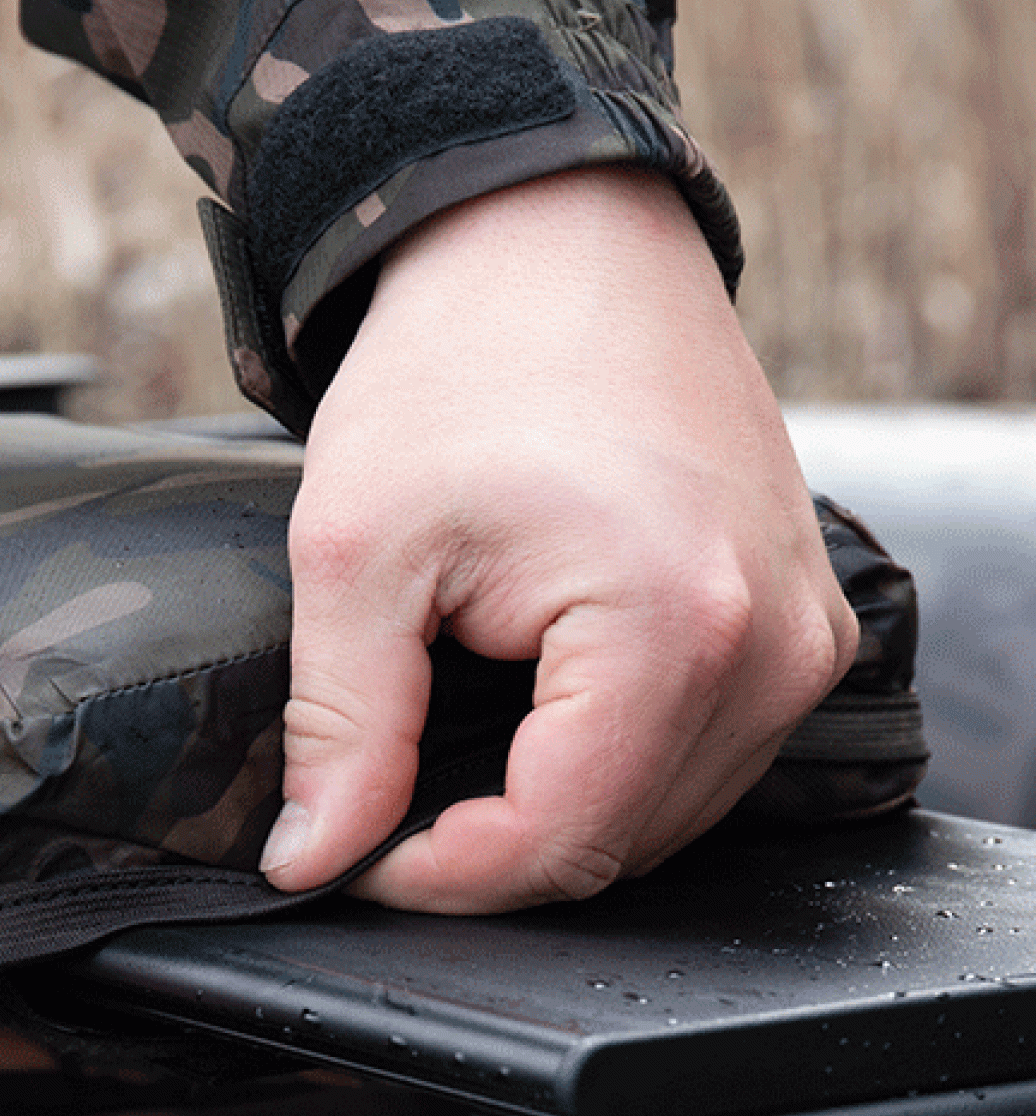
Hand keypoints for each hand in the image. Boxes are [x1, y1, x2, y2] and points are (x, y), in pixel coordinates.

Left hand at [259, 166, 858, 912]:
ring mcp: (801, 631)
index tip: (347, 848)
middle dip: (488, 845)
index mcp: (673, 628)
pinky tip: (531, 703)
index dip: (435, 875)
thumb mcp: (358, 549)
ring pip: (666, 807)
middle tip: (381, 792)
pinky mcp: (796, 612)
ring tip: (449, 734)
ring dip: (550, 803)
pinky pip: (706, 746)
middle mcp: (771, 644)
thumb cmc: (457, 364)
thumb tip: (313, 856)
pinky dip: (611, 756)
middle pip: (620, 841)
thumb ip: (342, 725)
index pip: (556, 842)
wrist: (551, 239)